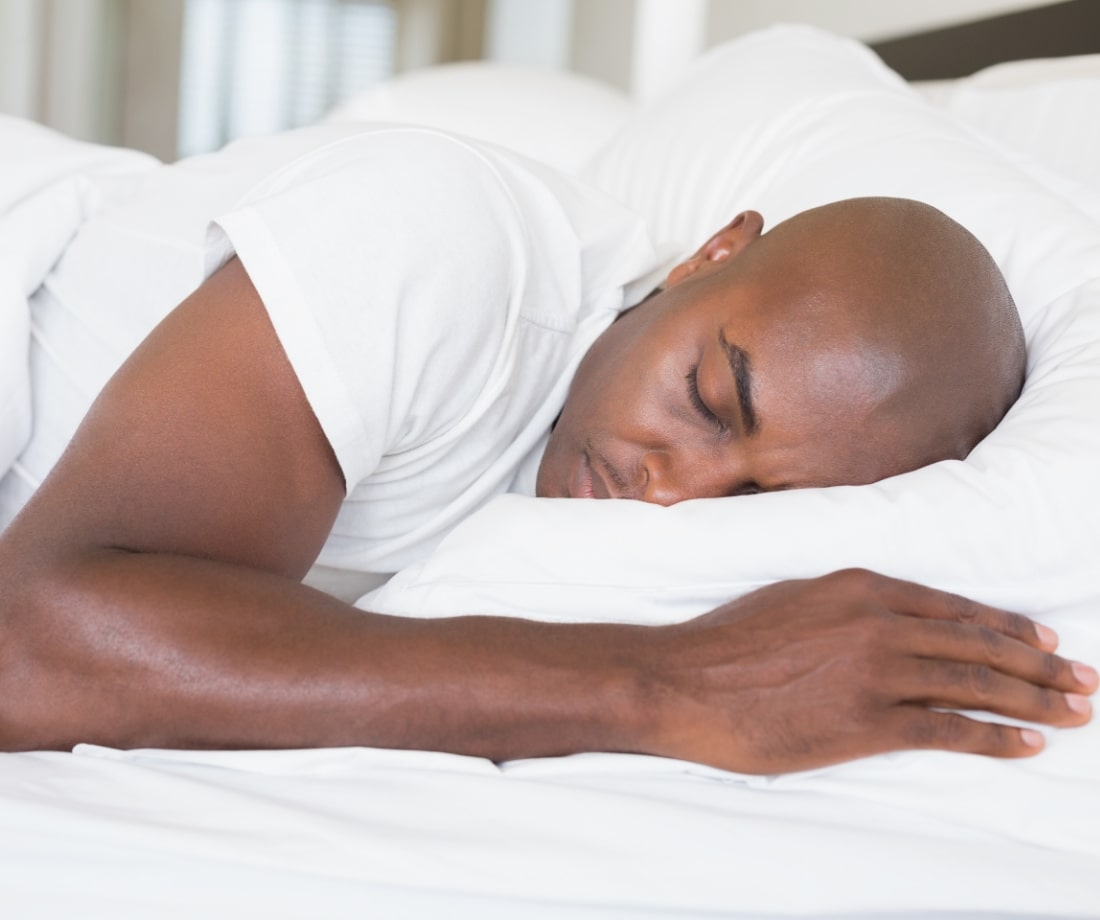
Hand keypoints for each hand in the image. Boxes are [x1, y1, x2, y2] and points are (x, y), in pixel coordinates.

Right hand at [644, 569, 1097, 773]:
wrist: (684, 681)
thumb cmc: (726, 642)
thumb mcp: (790, 598)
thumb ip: (843, 606)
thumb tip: (876, 619)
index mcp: (860, 587)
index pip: (953, 608)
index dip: (1006, 625)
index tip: (1041, 639)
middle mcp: (879, 623)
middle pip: (979, 645)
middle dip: (1040, 664)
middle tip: (1083, 679)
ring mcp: (876, 672)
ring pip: (977, 683)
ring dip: (1035, 699)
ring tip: (1074, 710)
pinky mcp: (867, 721)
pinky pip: (950, 729)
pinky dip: (997, 736)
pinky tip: (1028, 743)